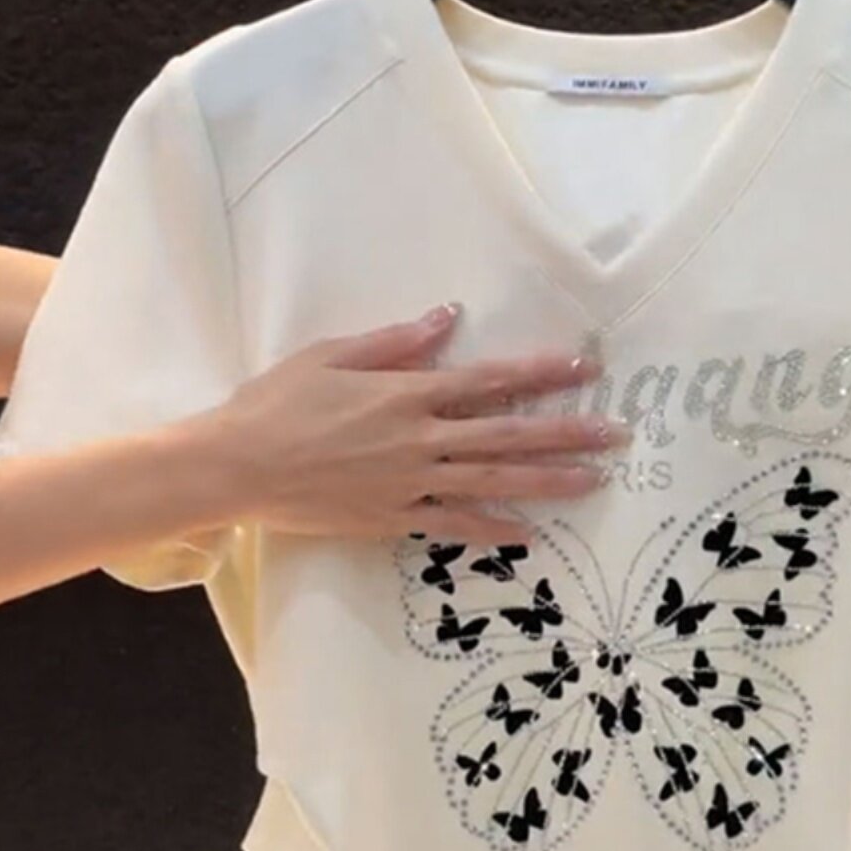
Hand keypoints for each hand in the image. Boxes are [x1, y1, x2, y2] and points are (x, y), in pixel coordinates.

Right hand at [197, 303, 631, 544]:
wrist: (233, 466)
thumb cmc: (276, 403)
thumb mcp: (332, 355)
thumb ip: (395, 341)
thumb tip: (449, 316)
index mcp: (406, 393)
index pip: (489, 380)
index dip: (541, 373)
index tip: (585, 368)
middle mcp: (419, 439)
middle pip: (507, 435)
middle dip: (566, 432)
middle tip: (616, 433)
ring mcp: (409, 483)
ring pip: (493, 483)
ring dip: (547, 482)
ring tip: (594, 481)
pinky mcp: (393, 519)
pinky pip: (453, 525)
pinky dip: (492, 530)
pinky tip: (529, 535)